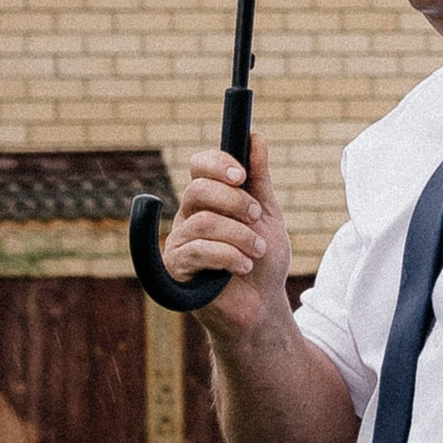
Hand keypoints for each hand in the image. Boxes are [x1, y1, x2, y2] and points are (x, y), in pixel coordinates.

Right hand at [161, 130, 294, 336]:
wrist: (262, 306)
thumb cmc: (263, 260)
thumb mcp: (268, 215)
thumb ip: (259, 179)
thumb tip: (256, 136)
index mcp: (210, 198)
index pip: (201, 165)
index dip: (218, 163)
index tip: (241, 175)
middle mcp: (189, 215)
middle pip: (198, 189)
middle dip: (234, 201)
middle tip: (256, 216)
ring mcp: (179, 241)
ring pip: (203, 222)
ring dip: (240, 236)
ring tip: (257, 252)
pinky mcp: (174, 268)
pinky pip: (196, 251)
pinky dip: (228, 257)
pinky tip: (243, 267)